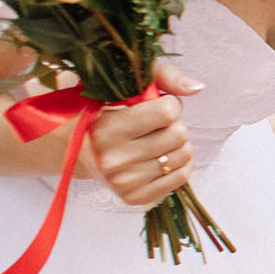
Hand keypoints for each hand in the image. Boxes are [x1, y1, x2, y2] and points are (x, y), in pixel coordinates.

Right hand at [82, 63, 202, 208]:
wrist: (78, 150)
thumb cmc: (107, 111)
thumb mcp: (126, 85)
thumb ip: (163, 76)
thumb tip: (196, 88)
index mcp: (108, 129)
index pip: (168, 112)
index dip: (170, 103)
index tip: (158, 104)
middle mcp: (114, 159)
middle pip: (179, 135)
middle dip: (175, 124)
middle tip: (159, 123)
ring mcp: (124, 181)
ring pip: (184, 155)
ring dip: (179, 143)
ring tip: (159, 139)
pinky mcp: (135, 197)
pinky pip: (182, 177)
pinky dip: (179, 163)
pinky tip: (162, 156)